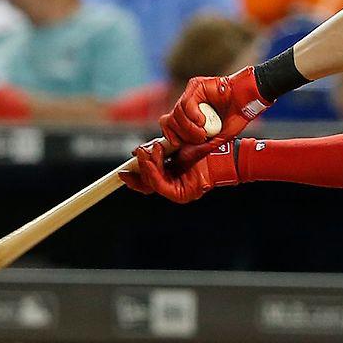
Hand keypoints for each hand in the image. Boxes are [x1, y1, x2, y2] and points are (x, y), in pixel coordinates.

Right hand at [119, 138, 240, 203]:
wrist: (221, 153)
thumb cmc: (202, 148)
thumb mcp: (175, 147)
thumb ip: (157, 151)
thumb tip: (137, 152)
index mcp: (171, 177)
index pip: (146, 182)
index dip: (132, 177)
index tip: (121, 172)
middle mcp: (172, 187)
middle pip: (146, 183)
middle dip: (140, 166)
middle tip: (139, 151)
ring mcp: (176, 193)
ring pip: (151, 182)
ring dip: (147, 164)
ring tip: (148, 150)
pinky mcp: (179, 195)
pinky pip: (160, 184)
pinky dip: (153, 171)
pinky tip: (152, 158)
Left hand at [160, 68, 267, 160]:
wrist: (248, 100)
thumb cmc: (237, 116)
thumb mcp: (219, 136)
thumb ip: (203, 145)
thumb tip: (185, 155)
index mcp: (190, 115)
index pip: (169, 124)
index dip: (171, 135)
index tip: (179, 144)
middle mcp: (188, 104)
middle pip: (170, 120)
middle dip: (183, 134)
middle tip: (200, 138)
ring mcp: (191, 94)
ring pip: (176, 113)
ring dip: (189, 127)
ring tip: (203, 131)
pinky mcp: (195, 85)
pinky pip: (185, 103)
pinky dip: (193, 115)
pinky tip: (203, 120)